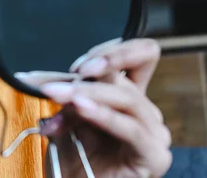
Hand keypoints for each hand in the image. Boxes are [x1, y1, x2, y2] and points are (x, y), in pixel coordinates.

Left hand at [40, 38, 171, 177]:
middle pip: (123, 78)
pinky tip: (81, 106)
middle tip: (52, 84)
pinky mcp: (153, 155)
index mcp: (130, 95)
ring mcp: (154, 133)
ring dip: (87, 93)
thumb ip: (72, 92)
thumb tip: (53, 76)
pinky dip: (104, 114)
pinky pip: (130, 128)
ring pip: (126, 98)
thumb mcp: (69, 114)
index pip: (141, 55)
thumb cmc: (71, 153)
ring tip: (58, 95)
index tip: (78, 64)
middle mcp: (146, 111)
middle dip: (83, 78)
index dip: (115, 51)